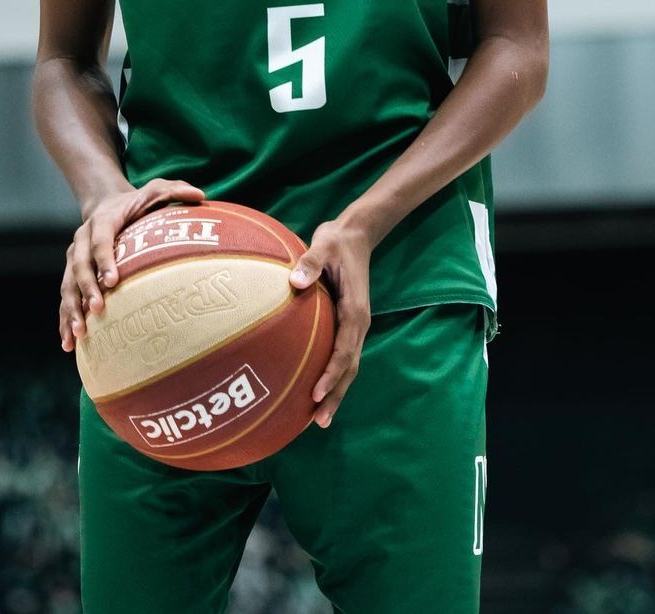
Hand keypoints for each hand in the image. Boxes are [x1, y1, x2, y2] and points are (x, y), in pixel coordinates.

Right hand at [59, 177, 205, 351]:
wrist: (105, 203)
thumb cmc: (136, 203)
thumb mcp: (155, 190)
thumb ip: (175, 189)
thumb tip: (201, 194)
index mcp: (101, 221)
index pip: (100, 240)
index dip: (105, 260)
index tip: (113, 281)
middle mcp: (81, 240)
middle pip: (79, 266)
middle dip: (87, 289)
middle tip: (98, 310)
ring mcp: (73, 258)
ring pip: (67, 285)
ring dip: (71, 310)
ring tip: (78, 334)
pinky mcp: (70, 274)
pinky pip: (66, 298)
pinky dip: (64, 320)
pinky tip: (69, 344)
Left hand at [288, 216, 371, 427]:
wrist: (356, 234)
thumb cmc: (337, 241)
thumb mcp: (324, 245)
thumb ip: (310, 262)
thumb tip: (296, 282)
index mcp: (355, 310)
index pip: (345, 350)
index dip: (331, 374)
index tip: (316, 394)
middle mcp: (359, 323)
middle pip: (349, 368)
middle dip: (335, 395)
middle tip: (319, 421)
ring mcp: (355, 325)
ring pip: (348, 366)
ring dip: (336, 391)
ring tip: (319, 418)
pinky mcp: (347, 322)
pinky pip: (341, 355)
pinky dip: (332, 376)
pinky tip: (314, 388)